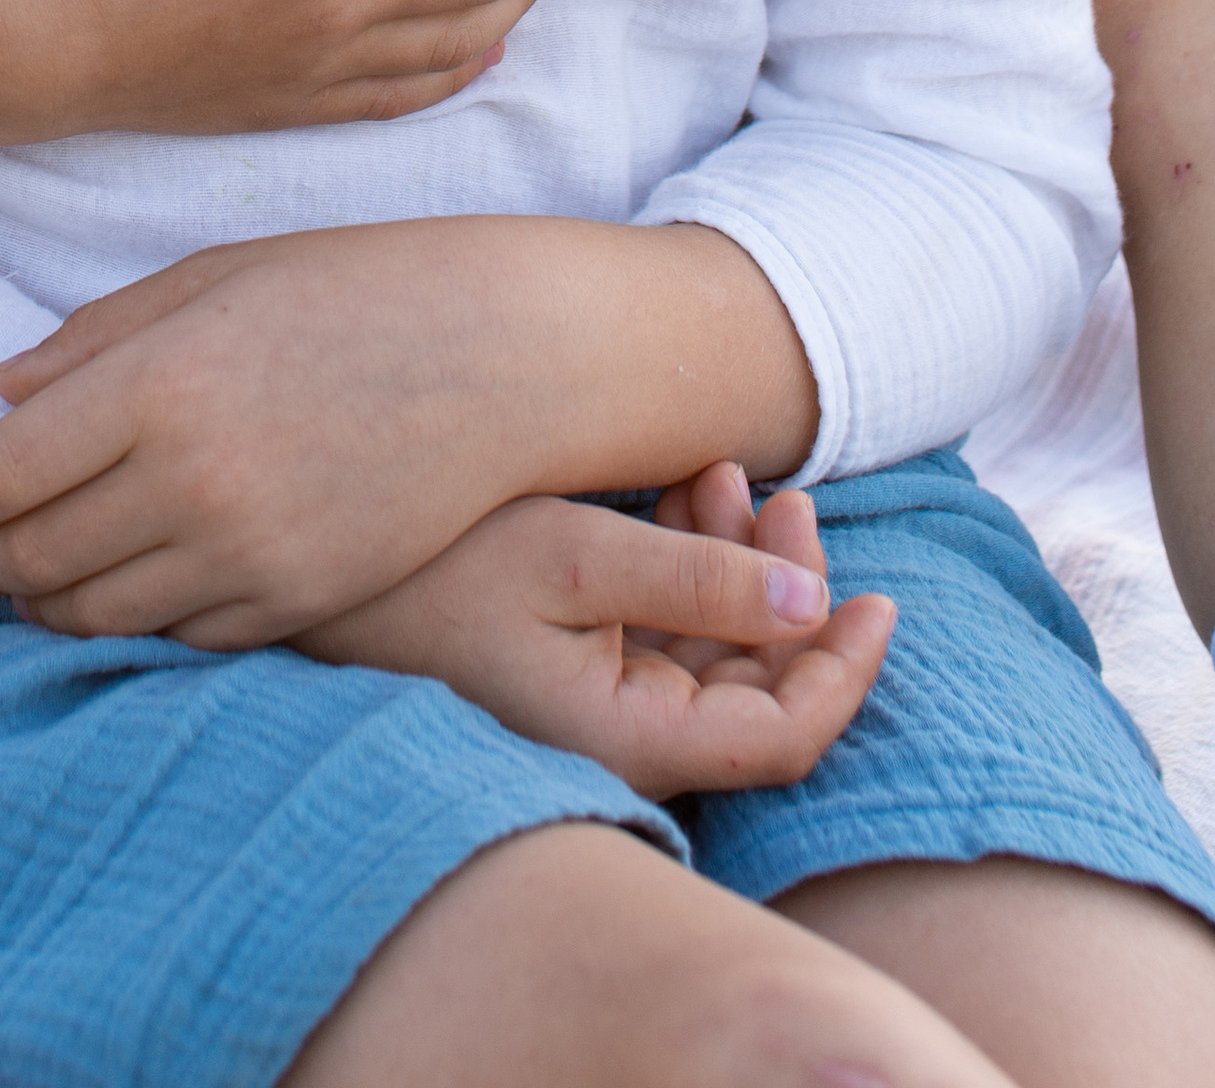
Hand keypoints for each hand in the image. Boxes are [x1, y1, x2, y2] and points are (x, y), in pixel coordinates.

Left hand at [0, 217, 816, 646]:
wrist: (505, 356)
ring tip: (41, 578)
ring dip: (50, 602)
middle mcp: (191, 478)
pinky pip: (181, 636)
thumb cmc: (355, 290)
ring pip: (96, 613)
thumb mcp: (217, 278)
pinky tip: (136, 588)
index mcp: (159, 382)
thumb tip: (4, 389)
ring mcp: (248, 551)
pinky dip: (140, 620)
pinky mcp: (298, 601)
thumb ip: (100, 336)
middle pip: (33, 556)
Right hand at [300, 464, 893, 800]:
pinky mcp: (580, 663)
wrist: (334, 552)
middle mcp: (624, 735)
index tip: (879, 599)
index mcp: (630, 734)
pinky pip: (667, 626)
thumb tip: (814, 605)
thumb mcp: (574, 553)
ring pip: (715, 648)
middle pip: (755, 687)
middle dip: (789, 590)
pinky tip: (681, 493)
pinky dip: (692, 562)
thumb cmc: (440, 560)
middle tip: (786, 499)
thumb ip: (698, 581)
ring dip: (739, 564)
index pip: (781, 739)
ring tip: (719, 475)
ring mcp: (602, 701)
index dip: (843, 674)